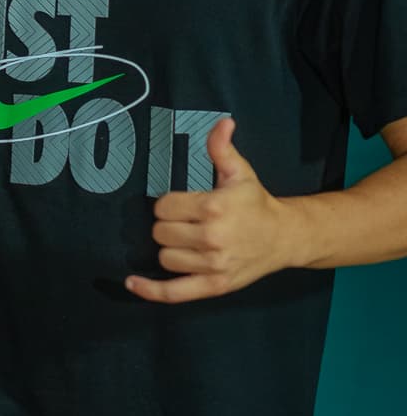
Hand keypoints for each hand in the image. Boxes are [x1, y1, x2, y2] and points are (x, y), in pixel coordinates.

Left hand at [126, 117, 295, 303]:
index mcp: (213, 207)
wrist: (284, 237)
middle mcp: (212, 238)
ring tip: (186, 242)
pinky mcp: (214, 287)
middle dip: (167, 225)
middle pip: (160, 233)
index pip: (164, 207)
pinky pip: (174, 293)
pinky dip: (150, 290)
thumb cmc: (257, 203)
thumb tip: (223, 122)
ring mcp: (213, 266)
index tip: (181, 204)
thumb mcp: (240, 172)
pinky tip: (133, 282)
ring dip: (169, 250)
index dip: (168, 204)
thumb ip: (222, 148)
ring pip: (165, 258)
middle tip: (185, 222)